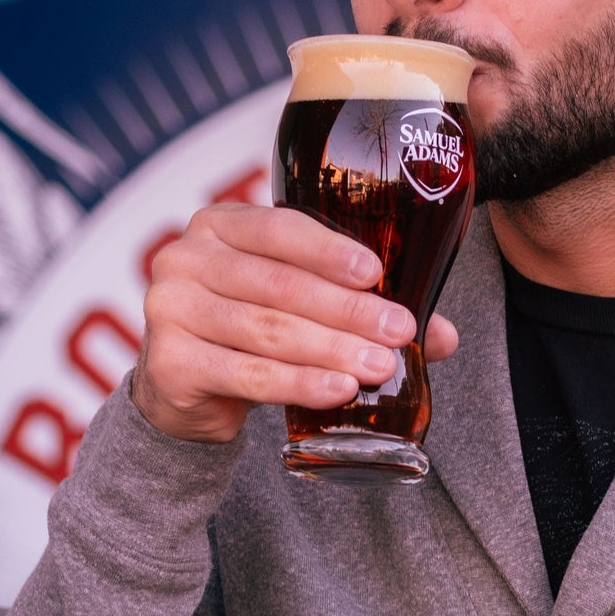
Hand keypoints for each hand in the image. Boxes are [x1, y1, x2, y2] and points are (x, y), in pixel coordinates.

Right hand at [131, 203, 460, 442]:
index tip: (376, 273)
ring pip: (267, 331)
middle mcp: (185, 258)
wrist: (186, 387)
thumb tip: (445, 335)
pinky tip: (338, 390)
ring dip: (331, 349)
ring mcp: (169, 309)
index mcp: (220, 225)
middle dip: (347, 311)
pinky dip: (297, 383)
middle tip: (399, 332)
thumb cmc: (253, 330)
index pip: (280, 229)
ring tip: (380, 367)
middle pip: (280, 285)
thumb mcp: (302, 306)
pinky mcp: (169, 363)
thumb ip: (364, 308)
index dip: (330, 251)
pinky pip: (245, 374)